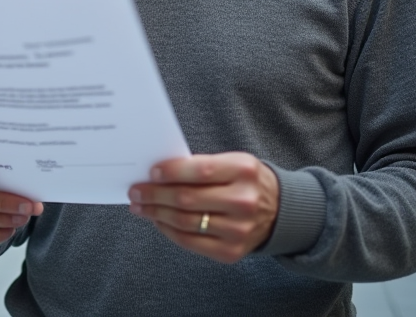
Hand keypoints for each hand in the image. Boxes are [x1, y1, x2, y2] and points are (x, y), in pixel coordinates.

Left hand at [128, 152, 279, 264]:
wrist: (279, 211)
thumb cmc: (245, 181)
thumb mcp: (232, 163)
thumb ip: (200, 166)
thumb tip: (157, 174)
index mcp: (243, 171)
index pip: (200, 171)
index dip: (171, 172)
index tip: (151, 173)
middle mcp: (244, 201)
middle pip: (187, 199)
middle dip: (155, 195)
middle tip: (135, 191)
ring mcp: (239, 230)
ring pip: (185, 222)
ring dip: (156, 214)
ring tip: (140, 206)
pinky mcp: (232, 252)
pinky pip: (190, 242)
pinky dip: (169, 230)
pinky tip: (158, 220)